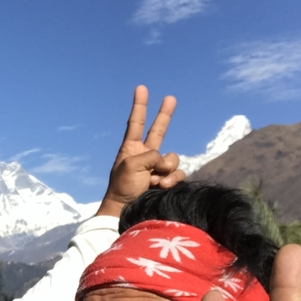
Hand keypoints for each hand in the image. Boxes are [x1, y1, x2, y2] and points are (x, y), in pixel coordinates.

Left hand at [96, 85, 184, 217]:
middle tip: (171, 98)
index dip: (140, 106)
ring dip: (167, 168)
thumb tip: (166, 163)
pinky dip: (172, 179)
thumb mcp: (132, 164)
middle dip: (165, 115)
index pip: (136, 122)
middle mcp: (145, 156)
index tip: (141, 88)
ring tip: (155, 181)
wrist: (126, 212)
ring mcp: (157, 169)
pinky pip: (178, 174)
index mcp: (131, 148)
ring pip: (173, 158)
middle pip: (158, 130)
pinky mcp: (167, 181)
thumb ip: (151, 155)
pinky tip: (162, 187)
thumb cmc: (123, 187)